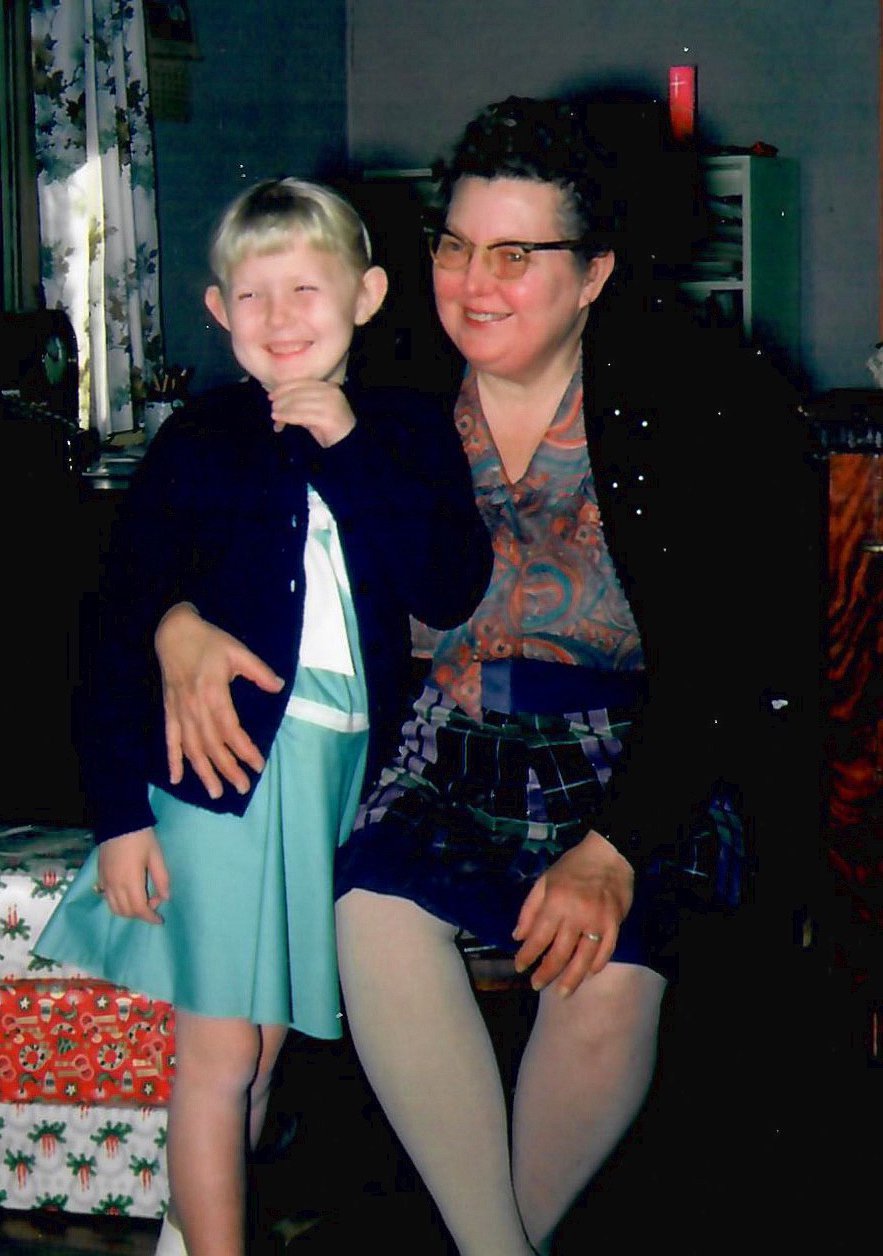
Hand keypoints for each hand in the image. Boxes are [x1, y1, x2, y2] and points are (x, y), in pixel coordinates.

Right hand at [97, 828, 169, 923]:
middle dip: (141, 913)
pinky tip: (128, 893)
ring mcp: (104, 881)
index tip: (160, 920)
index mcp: (130, 881)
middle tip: (154, 900)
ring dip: (128, 910)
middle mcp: (114, 885)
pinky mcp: (99, 876)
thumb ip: (161, 878)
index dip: (150, 918)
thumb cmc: (141, 837)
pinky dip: (117, 903)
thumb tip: (165, 898)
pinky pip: (106, 898)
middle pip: (126, 912)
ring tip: (142, 898)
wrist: (118, 821)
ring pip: (114, 908)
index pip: (139, 909)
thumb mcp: (156, 856)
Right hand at [155, 603, 283, 798]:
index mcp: (213, 693)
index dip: (244, 750)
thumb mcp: (238, 651)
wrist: (173, 632)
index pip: (230, 730)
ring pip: (192, 748)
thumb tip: (279, 686)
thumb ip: (259, 671)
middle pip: (212, 746)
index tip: (258, 765)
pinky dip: (172, 760)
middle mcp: (195, 708)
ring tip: (216, 793)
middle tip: (243, 788)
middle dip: (228, 769)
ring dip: (204, 772)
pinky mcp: (169, 712)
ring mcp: (180, 712)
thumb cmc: (209, 641)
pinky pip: (170, 740)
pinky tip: (176, 778)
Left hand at [267, 379, 355, 446]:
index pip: (303, 382)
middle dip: (283, 398)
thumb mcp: (315, 411)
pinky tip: (279, 419)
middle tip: (272, 405)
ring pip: (298, 403)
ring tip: (273, 414)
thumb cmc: (330, 428)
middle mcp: (330, 392)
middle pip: (299, 392)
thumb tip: (279, 402)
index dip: (286, 387)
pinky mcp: (326, 417)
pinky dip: (287, 417)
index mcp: (329, 387)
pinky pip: (300, 415)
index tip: (272, 393)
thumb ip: (301, 404)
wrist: (349, 444)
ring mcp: (329, 404)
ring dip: (283, 408)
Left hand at [512, 830, 633, 995]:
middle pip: (559, 953)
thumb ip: (530, 909)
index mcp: (555, 902)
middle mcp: (576, 915)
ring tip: (561, 993)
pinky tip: (588, 974)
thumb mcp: (544, 880)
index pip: (537, 937)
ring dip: (571, 979)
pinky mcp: (616, 924)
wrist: (610, 854)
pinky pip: (606, 951)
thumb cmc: (573, 866)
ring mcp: (598, 921)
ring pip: (583, 958)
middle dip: (545, 973)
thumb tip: (518, 936)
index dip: (527, 955)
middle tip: (536, 985)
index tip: (519, 967)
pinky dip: (597, 965)